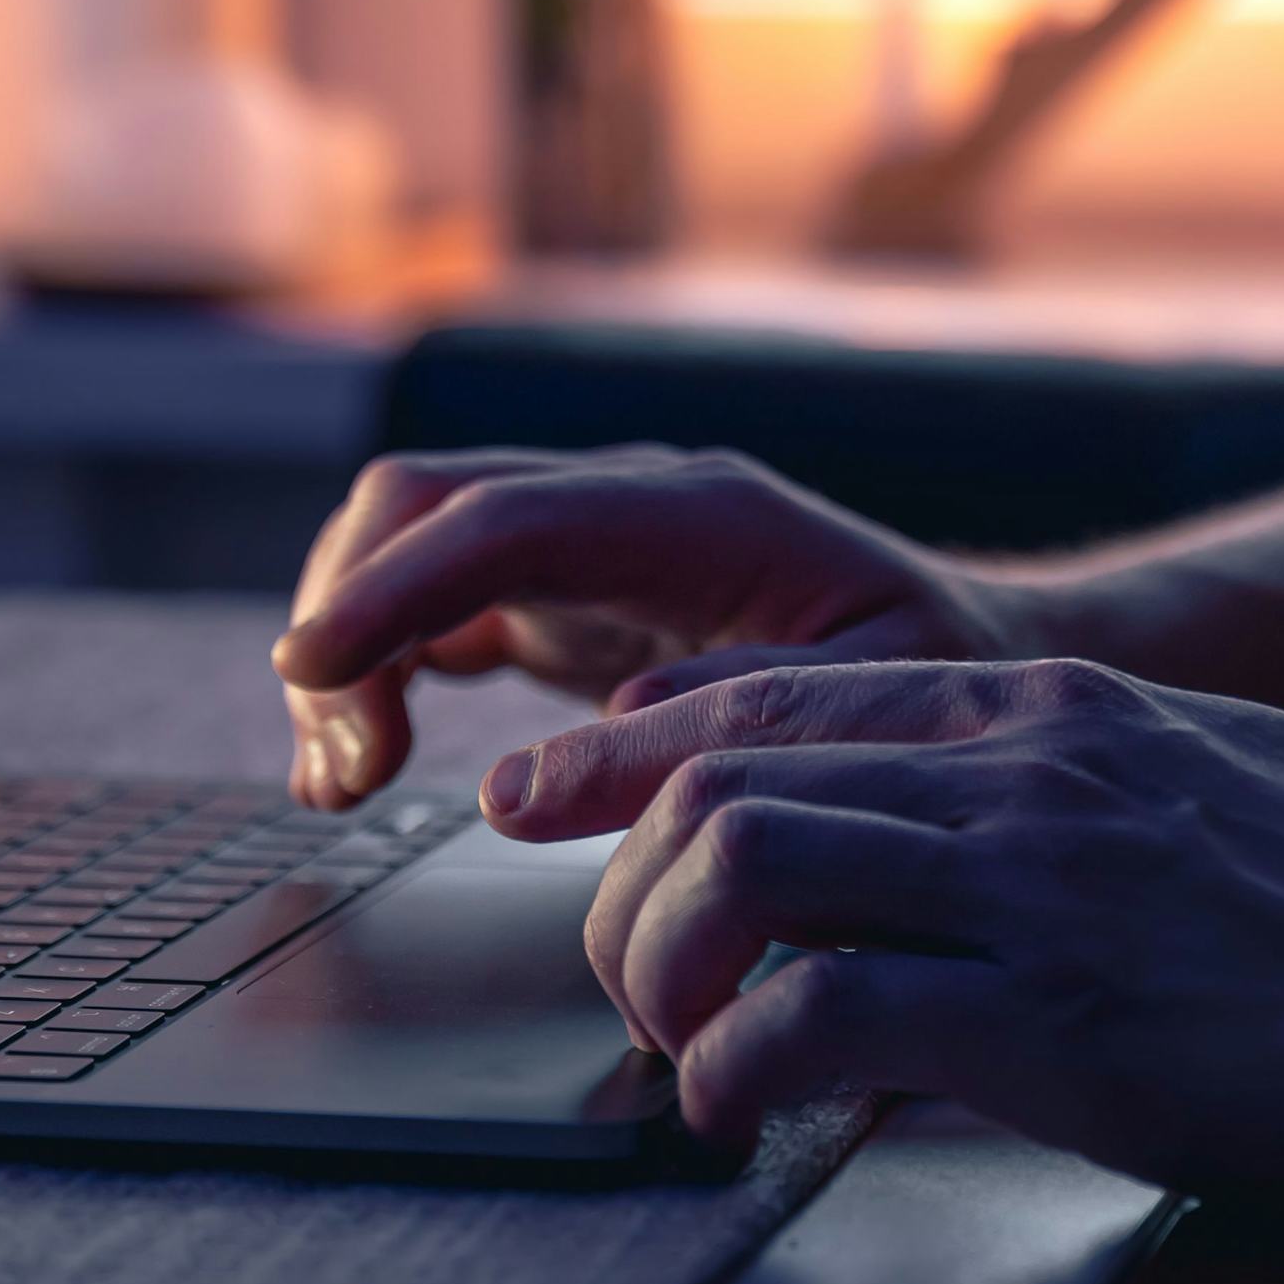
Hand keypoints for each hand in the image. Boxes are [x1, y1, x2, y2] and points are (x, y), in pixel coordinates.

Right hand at [265, 446, 1026, 810]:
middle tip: (346, 772)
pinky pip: (433, 602)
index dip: (394, 587)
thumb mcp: (891, 696)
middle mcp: (626, 501)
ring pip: (408, 543)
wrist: (971, 649)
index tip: (312, 668)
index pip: (504, 519)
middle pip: (424, 503)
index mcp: (700, 513)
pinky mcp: (563, 592)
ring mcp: (585, 540)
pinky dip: (374, 668)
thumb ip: (761, 702)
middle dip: (349, 616)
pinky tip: (361, 762)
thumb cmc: (940, 673)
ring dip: (348, 646)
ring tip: (344, 782)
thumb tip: (616, 732)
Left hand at [480, 657, 1283, 1219]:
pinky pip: (818, 1023)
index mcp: (1059, 706)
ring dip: (666, 964)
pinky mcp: (1052, 1024)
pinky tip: (748, 1110)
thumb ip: (1087, 757)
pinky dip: (742, 1072)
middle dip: (617, 867)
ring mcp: (1037, 887)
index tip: (555, 786)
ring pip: (743, 864)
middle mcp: (1029, 767)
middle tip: (604, 956)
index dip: (635, 737)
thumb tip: (967, 776)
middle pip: (726, 770)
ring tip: (677, 1041)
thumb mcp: (1226, 768)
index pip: (784, 689)